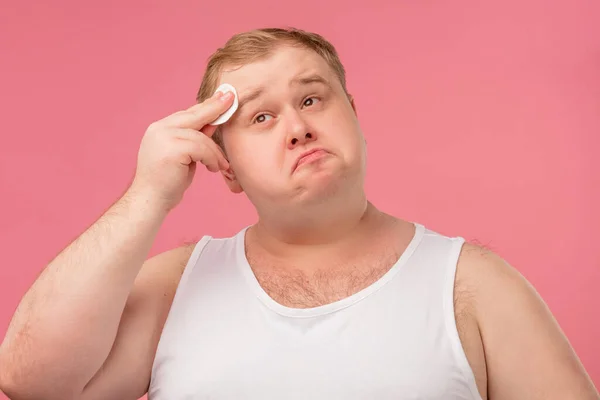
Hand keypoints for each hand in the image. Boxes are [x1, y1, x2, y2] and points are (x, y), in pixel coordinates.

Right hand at [129, 90, 234, 211]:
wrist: (150, 201)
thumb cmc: (167, 183)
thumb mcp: (184, 156)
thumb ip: (195, 139)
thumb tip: (213, 122)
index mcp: (160, 129)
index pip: (188, 114)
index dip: (207, 106)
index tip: (223, 96)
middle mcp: (159, 129)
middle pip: (193, 115)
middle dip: (215, 108)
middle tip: (232, 99)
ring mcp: (163, 137)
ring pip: (201, 137)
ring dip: (215, 152)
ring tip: (221, 165)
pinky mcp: (172, 148)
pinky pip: (201, 148)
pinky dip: (211, 158)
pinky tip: (213, 168)